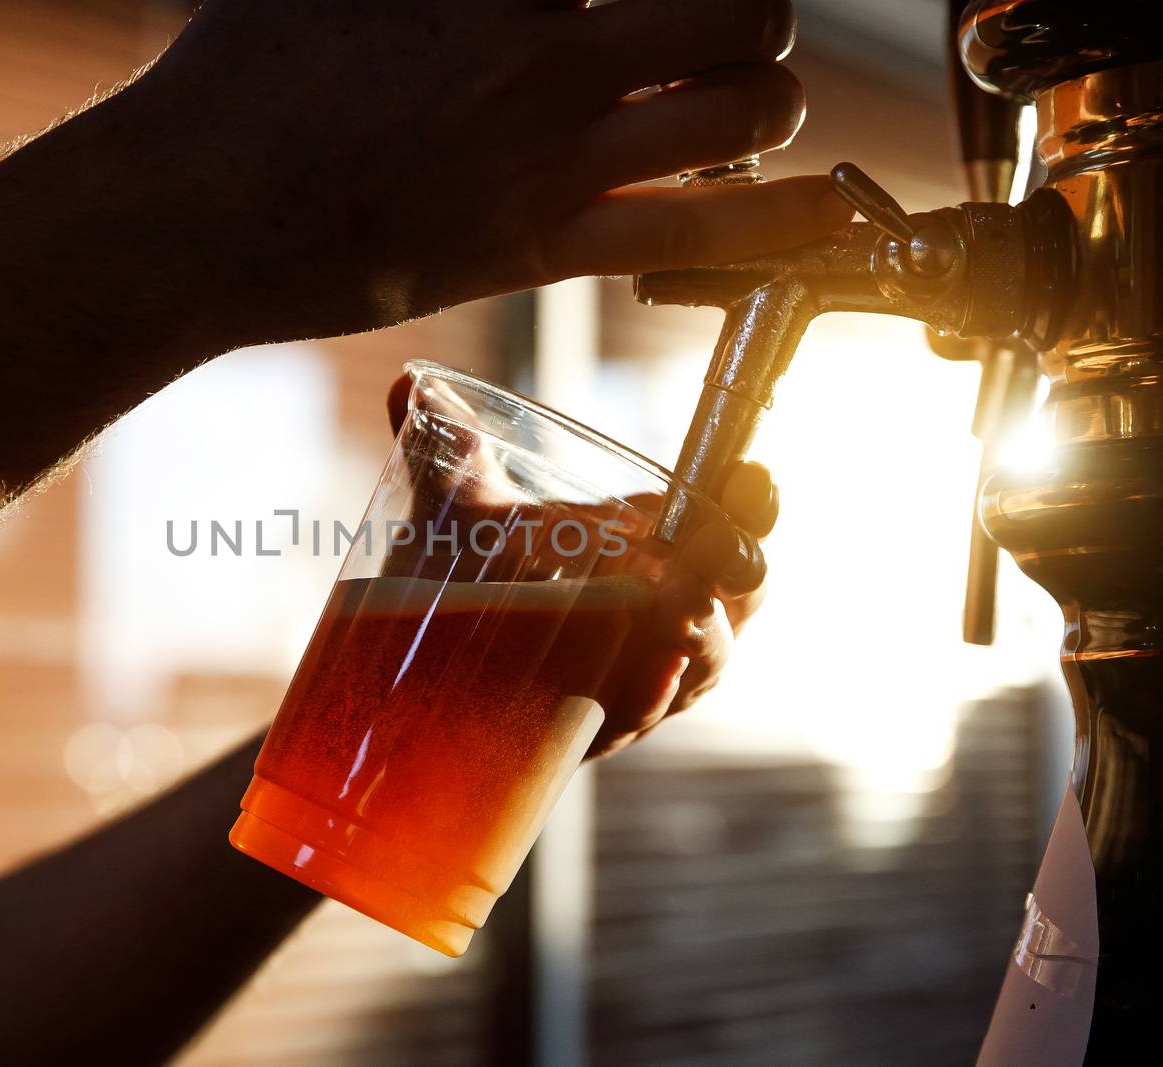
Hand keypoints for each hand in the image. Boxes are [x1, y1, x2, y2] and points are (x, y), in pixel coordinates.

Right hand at [113, 0, 851, 347]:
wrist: (194, 215)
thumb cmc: (236, 76)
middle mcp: (546, 57)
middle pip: (741, 5)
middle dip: (753, 8)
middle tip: (723, 20)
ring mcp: (551, 160)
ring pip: (744, 115)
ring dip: (765, 99)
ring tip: (738, 101)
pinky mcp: (539, 250)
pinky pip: (697, 239)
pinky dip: (777, 224)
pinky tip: (814, 211)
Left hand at [386, 372, 777, 757]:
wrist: (416, 666)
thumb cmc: (465, 574)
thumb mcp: (463, 506)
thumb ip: (448, 444)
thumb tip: (409, 383)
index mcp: (655, 547)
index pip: (731, 517)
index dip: (754, 498)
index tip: (752, 479)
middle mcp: (664, 611)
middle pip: (742, 593)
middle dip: (743, 568)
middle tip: (719, 551)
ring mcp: (641, 671)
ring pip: (706, 659)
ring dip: (708, 636)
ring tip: (684, 615)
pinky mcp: (602, 723)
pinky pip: (647, 711)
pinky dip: (657, 693)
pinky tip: (657, 674)